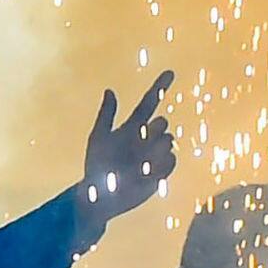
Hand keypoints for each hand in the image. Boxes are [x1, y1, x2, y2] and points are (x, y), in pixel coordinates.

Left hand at [74, 71, 178, 244]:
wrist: (101, 195)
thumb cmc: (96, 166)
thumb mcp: (98, 138)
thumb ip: (106, 115)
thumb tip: (109, 90)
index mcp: (131, 127)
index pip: (148, 103)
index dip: (159, 87)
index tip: (170, 72)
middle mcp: (146, 138)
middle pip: (162, 123)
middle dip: (153, 132)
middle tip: (137, 146)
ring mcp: (156, 154)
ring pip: (168, 141)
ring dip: (153, 151)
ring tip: (137, 165)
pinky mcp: (162, 171)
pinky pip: (172, 160)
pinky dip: (160, 165)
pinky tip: (146, 173)